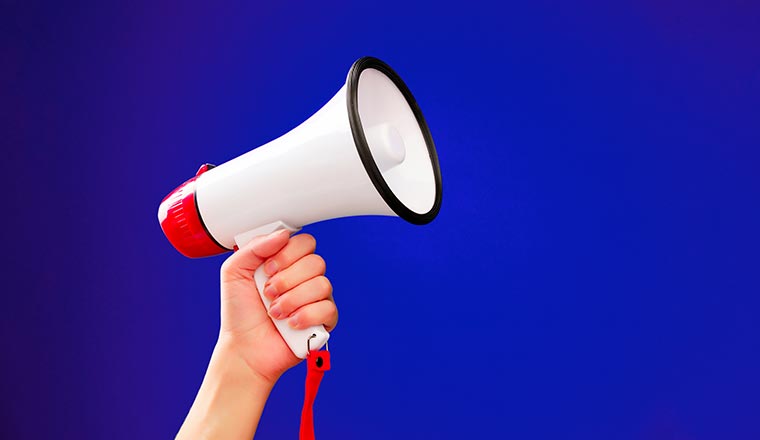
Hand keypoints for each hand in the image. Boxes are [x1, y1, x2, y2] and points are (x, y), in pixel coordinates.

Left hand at [217, 229, 337, 383]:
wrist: (243, 348)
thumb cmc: (239, 313)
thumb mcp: (234, 272)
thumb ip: (254, 247)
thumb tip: (283, 234)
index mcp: (286, 262)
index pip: (305, 242)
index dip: (288, 253)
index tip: (268, 268)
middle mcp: (304, 278)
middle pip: (316, 262)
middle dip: (287, 279)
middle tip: (268, 293)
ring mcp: (316, 299)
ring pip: (322, 284)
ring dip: (293, 300)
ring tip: (275, 312)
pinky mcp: (324, 321)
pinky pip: (328, 308)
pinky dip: (305, 316)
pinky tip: (290, 324)